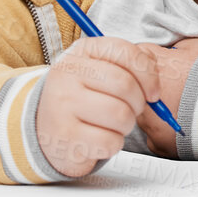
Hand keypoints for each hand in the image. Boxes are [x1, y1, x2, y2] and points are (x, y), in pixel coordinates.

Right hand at [36, 37, 161, 176]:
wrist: (42, 127)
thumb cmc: (84, 97)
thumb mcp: (100, 71)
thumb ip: (130, 69)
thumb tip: (155, 89)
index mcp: (80, 52)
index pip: (124, 52)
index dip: (148, 75)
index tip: (153, 93)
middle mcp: (66, 74)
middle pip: (126, 86)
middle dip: (138, 103)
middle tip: (130, 111)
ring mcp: (61, 105)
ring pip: (121, 115)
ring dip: (126, 125)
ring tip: (112, 125)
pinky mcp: (65, 136)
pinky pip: (111, 142)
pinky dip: (113, 144)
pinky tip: (99, 139)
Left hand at [136, 38, 197, 156]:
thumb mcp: (197, 45)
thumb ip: (175, 48)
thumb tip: (170, 50)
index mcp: (148, 64)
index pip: (134, 62)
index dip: (151, 67)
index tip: (165, 71)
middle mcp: (140, 93)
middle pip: (135, 92)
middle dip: (152, 92)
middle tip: (178, 91)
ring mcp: (148, 121)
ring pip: (145, 117)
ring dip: (160, 114)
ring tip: (187, 110)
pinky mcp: (158, 142)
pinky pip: (157, 138)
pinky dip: (169, 135)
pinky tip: (188, 127)